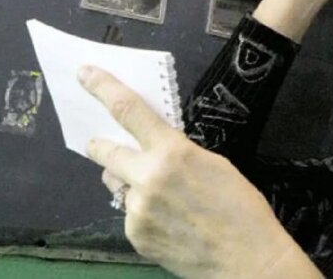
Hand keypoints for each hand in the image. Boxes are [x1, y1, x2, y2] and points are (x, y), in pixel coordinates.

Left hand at [80, 66, 321, 278]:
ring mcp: (137, 211)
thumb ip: (178, 153)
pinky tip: (168, 224)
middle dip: (99, 145)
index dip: (103, 88)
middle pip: (105, 152)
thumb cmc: (241, 206)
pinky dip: (143, 214)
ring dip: (128, 183)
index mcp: (172, 152)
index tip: (84, 73)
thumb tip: (154, 150)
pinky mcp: (135, 237)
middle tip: (96, 143)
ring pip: (118, 186)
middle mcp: (147, 178)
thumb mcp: (214, 165)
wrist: (248, 258)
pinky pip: (129, 215)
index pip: (129, 111)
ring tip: (159, 197)